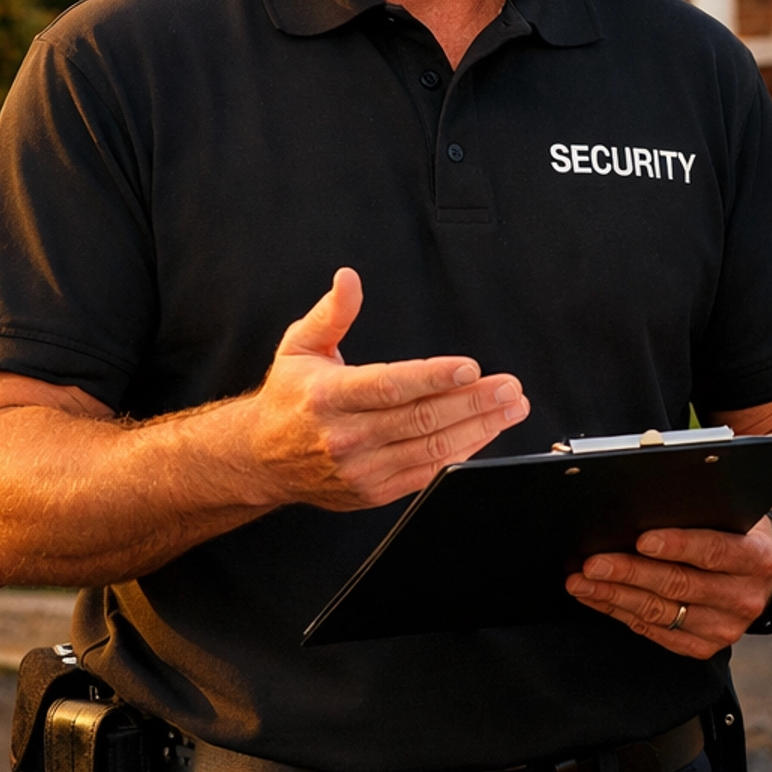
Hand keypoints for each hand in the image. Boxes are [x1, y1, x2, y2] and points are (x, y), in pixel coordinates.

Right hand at [242, 268, 529, 509]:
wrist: (261, 459)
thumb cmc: (288, 397)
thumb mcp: (300, 346)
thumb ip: (332, 313)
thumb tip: (349, 279)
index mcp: (329, 396)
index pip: (390, 386)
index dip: (433, 377)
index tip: (470, 367)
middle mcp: (345, 435)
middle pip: (420, 418)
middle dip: (472, 402)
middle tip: (509, 387)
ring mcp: (361, 469)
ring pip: (430, 449)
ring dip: (478, 429)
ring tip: (510, 408)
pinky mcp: (373, 492)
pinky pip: (426, 475)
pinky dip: (460, 455)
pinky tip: (485, 435)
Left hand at [565, 515, 771, 655]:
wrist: (763, 575)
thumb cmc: (736, 534)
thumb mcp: (732, 511)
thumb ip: (701, 501)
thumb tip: (647, 480)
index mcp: (755, 558)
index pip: (712, 550)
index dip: (676, 545)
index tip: (641, 540)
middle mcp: (744, 597)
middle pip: (679, 585)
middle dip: (629, 573)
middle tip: (593, 563)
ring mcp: (725, 627)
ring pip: (662, 613)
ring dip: (616, 597)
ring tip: (584, 583)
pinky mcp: (706, 646)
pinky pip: (657, 634)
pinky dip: (624, 615)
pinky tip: (601, 600)